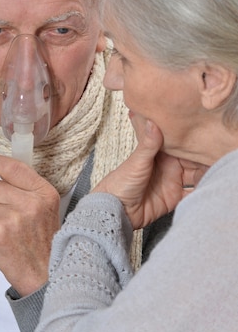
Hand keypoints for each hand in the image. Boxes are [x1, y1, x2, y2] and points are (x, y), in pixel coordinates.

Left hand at [0, 154, 60, 295]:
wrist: (46, 277)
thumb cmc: (45, 245)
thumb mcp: (47, 210)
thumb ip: (28, 191)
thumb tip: (1, 176)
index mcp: (44, 193)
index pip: (14, 168)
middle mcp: (30, 203)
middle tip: (9, 220)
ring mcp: (13, 218)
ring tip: (7, 234)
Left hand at [93, 119, 207, 229]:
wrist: (115, 210)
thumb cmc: (120, 183)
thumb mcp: (136, 162)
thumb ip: (147, 144)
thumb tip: (153, 121)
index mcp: (159, 153)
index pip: (179, 143)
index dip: (191, 140)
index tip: (204, 136)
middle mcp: (168, 166)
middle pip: (191, 159)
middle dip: (202, 157)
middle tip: (215, 154)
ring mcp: (172, 182)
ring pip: (195, 176)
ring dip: (205, 174)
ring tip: (216, 170)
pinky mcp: (174, 198)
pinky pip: (191, 195)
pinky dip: (201, 192)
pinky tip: (209, 189)